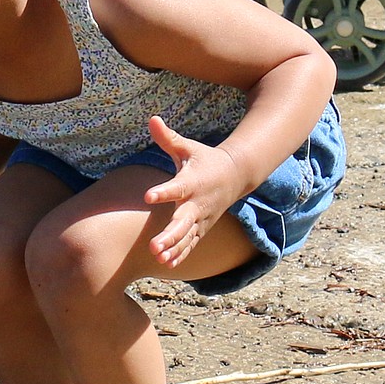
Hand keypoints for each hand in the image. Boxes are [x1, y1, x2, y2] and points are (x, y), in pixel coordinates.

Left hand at [143, 115, 243, 269]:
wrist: (237, 174)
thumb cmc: (205, 159)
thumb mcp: (187, 147)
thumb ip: (168, 137)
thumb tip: (152, 119)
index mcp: (192, 182)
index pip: (176, 187)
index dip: (162, 192)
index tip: (147, 196)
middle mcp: (198, 203)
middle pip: (183, 222)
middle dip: (169, 235)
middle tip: (154, 247)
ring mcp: (202, 218)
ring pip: (188, 237)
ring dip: (174, 248)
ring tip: (158, 258)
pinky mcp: (203, 227)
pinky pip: (192, 243)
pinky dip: (181, 254)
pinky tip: (167, 265)